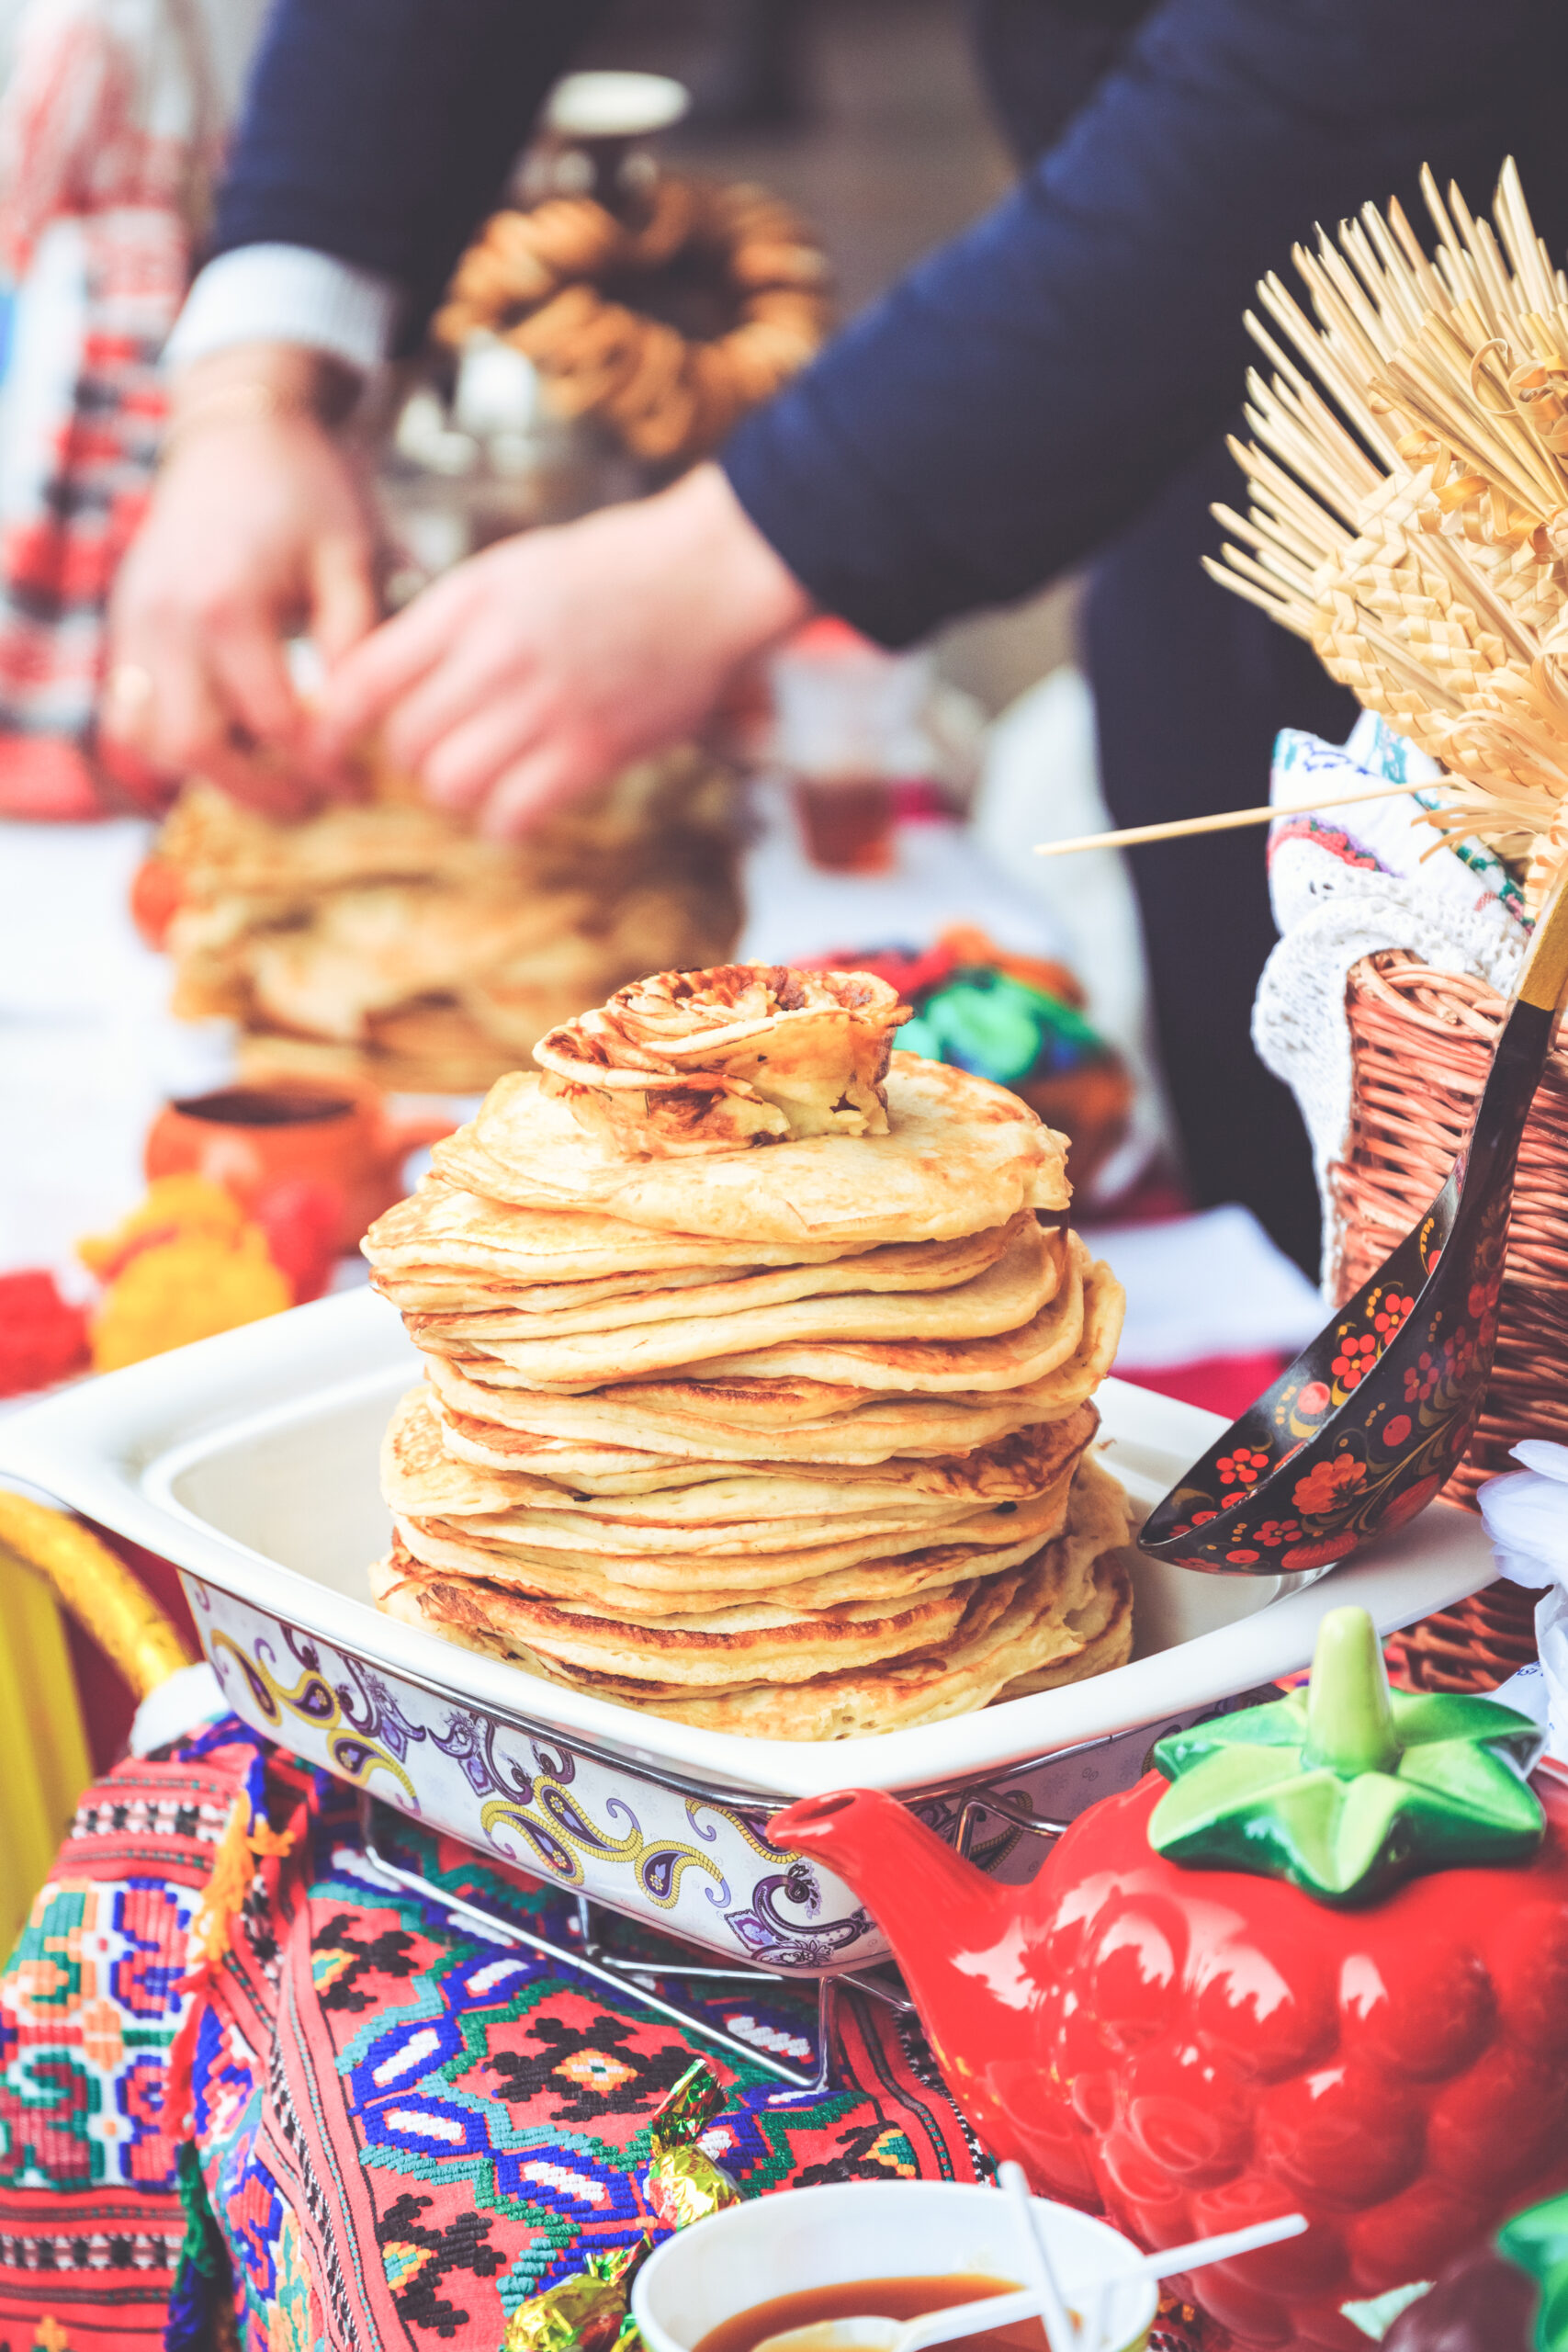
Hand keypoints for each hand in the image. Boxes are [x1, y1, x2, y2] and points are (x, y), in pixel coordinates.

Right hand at [103, 345, 376, 815]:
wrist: (239, 431)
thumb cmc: (308, 489)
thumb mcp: (351, 556)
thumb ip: (353, 642)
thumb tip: (362, 726)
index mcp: (228, 603)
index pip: (273, 722)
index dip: (322, 766)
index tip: (360, 784)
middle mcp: (168, 619)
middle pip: (196, 747)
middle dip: (258, 790)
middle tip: (312, 803)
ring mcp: (135, 622)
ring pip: (150, 739)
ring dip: (209, 772)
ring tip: (271, 779)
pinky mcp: (125, 624)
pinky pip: (130, 711)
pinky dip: (172, 742)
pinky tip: (230, 744)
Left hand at [315, 462, 811, 833]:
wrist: (708, 575)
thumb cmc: (612, 570)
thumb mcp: (513, 570)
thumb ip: (450, 622)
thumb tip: (383, 682)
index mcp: (469, 601)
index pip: (366, 678)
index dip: (335, 723)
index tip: (330, 744)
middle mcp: (497, 653)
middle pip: (405, 741)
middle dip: (409, 758)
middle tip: (435, 754)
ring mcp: (546, 705)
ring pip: (450, 784)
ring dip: (455, 792)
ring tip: (480, 778)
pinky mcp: (593, 751)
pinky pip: (512, 815)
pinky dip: (504, 822)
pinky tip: (518, 806)